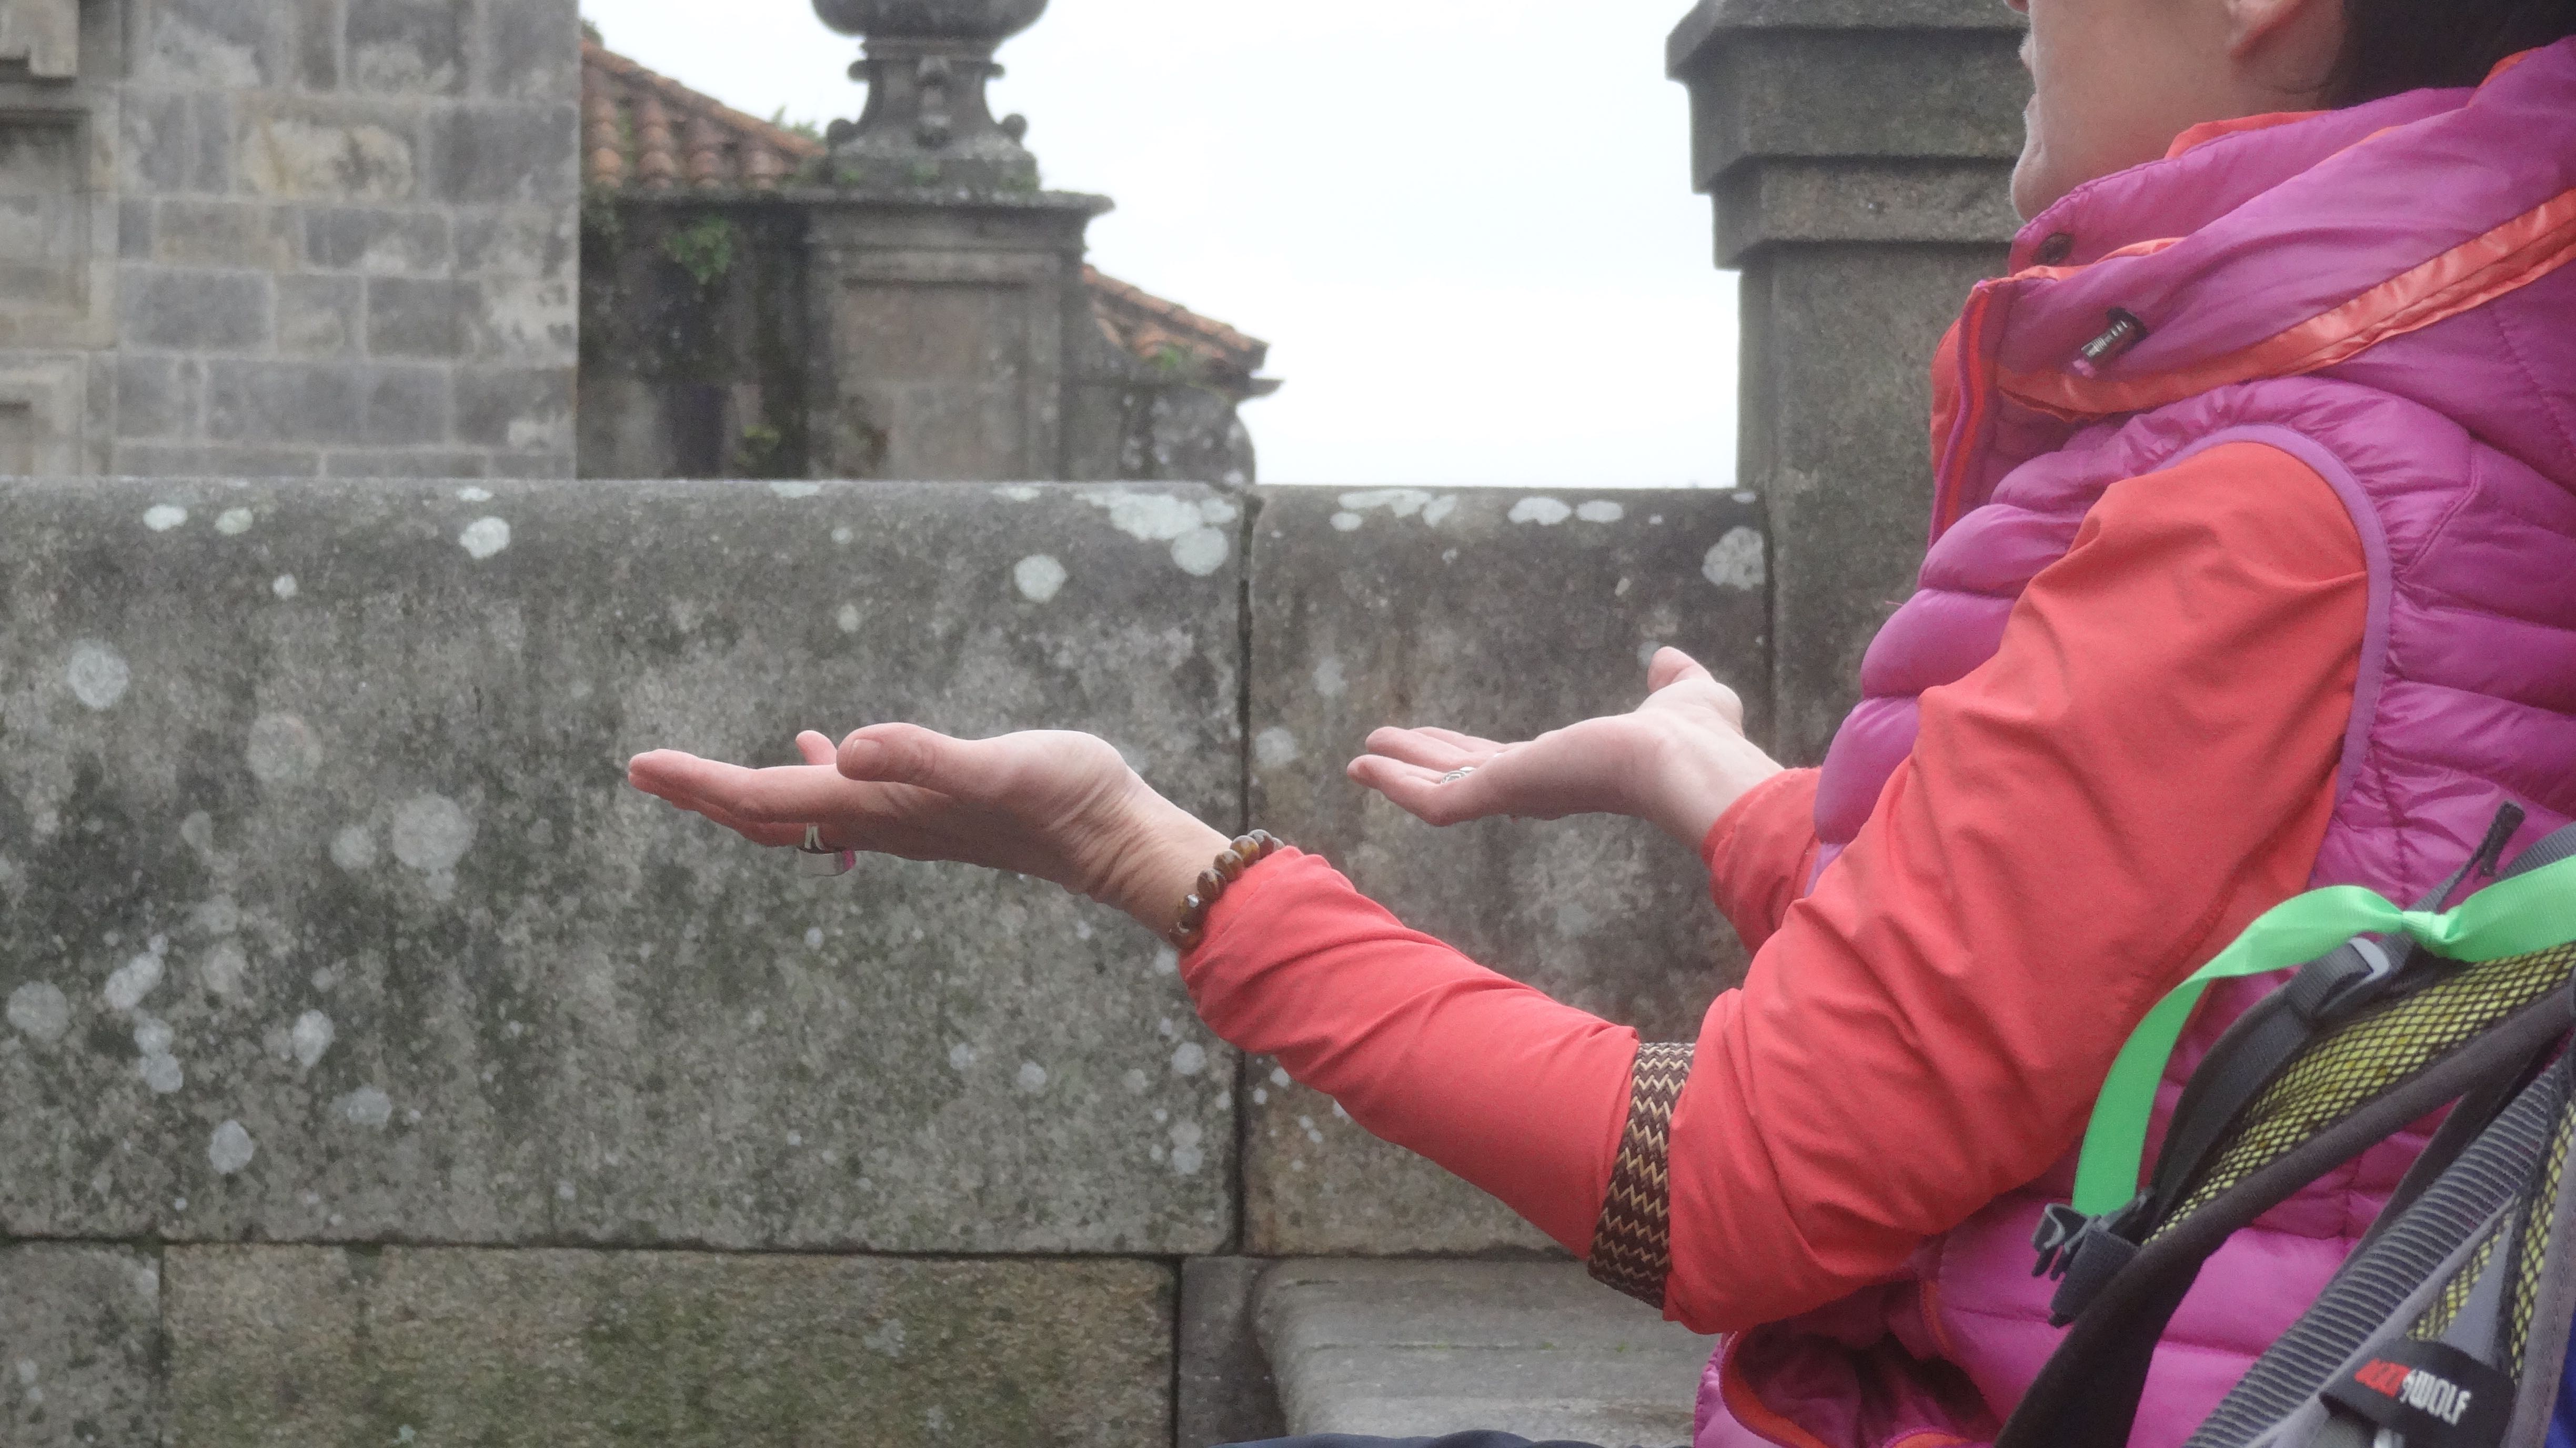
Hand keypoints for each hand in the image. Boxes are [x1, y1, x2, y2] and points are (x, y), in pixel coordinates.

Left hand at [627, 725, 1229, 930]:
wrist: (1113, 839)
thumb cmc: (1063, 798)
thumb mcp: (994, 765)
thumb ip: (921, 757)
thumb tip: (846, 747)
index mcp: (878, 806)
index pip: (766, 795)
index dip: (700, 782)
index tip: (641, 765)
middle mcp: (880, 821)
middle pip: (767, 814)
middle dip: (703, 795)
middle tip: (644, 771)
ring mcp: (903, 821)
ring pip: (801, 812)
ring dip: (747, 794)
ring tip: (704, 775)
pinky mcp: (930, 812)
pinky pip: (847, 802)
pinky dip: (813, 778)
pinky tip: (823, 748)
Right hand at [1348, 647, 1782, 849]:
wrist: (1690, 763)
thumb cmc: (1699, 740)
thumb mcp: (1685, 695)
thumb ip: (1672, 682)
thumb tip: (1669, 662)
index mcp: (1569, 769)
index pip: (1506, 763)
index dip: (1469, 753)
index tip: (1441, 741)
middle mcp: (1536, 787)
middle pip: (1463, 776)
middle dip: (1423, 764)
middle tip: (1382, 750)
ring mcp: (1515, 793)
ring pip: (1440, 789)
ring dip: (1399, 773)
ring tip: (1359, 759)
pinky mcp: (1499, 794)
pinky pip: (1434, 802)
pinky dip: (1396, 786)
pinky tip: (1363, 767)